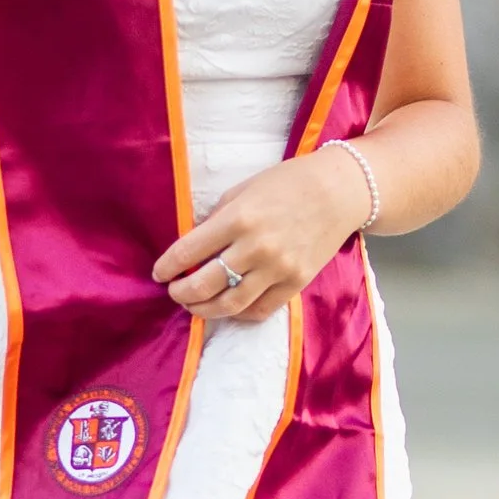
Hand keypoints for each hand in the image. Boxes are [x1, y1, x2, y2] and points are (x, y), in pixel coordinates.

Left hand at [153, 143, 368, 326]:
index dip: (167, 267)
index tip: (159, 273)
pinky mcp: (296, 282)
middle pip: (204, 285)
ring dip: (205, 310)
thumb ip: (216, 220)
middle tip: (174, 292)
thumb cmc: (287, 184)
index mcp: (238, 218)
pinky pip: (260, 310)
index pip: (188, 252)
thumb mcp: (242, 191)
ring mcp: (278, 268)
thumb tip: (191, 247)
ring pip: (230, 305)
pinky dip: (239, 314)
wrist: (338, 191)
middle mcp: (256, 247)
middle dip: (181, 294)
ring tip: (195, 305)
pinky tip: (228, 308)